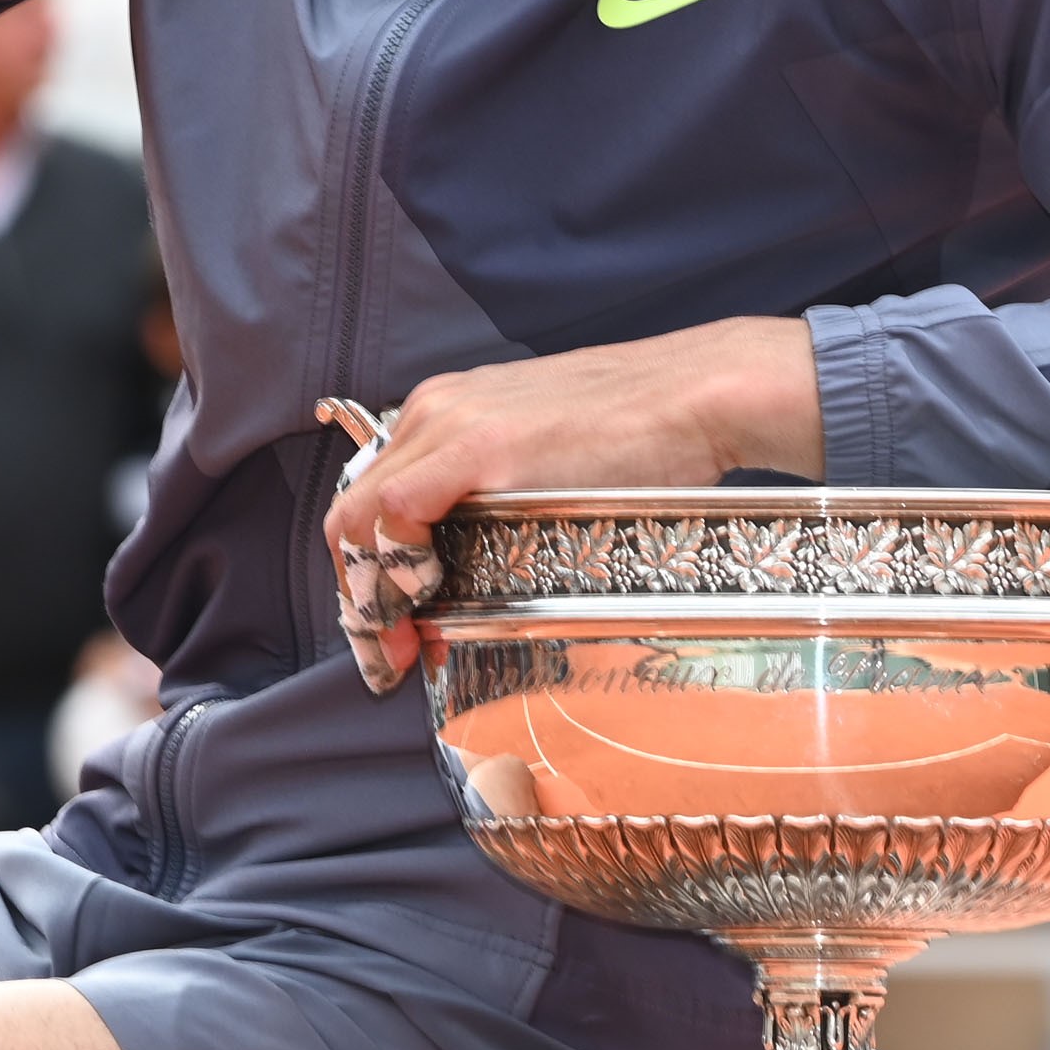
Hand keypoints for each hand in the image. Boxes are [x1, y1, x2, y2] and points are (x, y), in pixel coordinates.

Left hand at [323, 318, 825, 690]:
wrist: (697, 394)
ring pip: (360, 519)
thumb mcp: (544, 456)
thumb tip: (473, 569)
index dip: (366, 574)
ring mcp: (451, 425)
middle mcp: (433, 411)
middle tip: (384, 655)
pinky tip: (421, 608)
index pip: (370, 500)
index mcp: (445, 411)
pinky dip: (392, 569)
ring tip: (398, 649)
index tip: (388, 630)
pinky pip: (394, 512)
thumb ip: (497, 498)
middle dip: (358, 597)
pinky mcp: (479, 446)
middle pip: (352, 515)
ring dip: (369, 595)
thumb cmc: (641, 433)